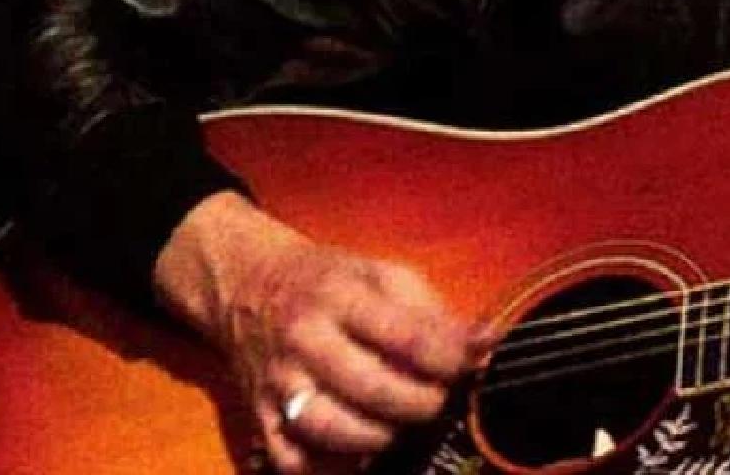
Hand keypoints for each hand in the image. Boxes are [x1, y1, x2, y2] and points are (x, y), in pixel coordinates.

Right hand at [154, 193, 492, 472]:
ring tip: (402, 426)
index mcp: (340, 297)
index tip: (471, 366)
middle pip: (370, 389)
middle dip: (420, 404)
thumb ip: (431, 311)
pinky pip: (291, 457)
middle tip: (441, 402)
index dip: (446, 359)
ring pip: (330, 428)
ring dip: (379, 437)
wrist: (245, 284)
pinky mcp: (258, 414)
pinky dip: (326, 465)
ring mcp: (278, 382)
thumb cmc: (327, 281)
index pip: (403, 335)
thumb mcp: (380, 273)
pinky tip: (354, 452)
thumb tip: (483, 344)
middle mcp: (305, 340)